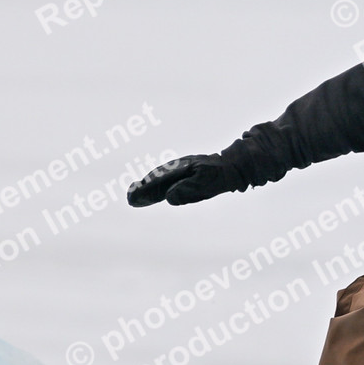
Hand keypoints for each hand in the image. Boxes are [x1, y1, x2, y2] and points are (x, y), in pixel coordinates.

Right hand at [127, 154, 245, 206]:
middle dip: (143, 188)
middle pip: (156, 178)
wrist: (233, 165)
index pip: (159, 181)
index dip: (146, 190)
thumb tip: (168, 197)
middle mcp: (178, 167)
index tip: (134, 198)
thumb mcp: (207, 184)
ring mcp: (181, 169)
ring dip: (148, 187)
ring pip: (160, 178)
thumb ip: (188, 190)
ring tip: (135, 195)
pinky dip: (157, 185)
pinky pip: (167, 179)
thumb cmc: (220, 176)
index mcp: (181, 169)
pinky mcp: (185, 173)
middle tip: (130, 199)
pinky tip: (152, 192)